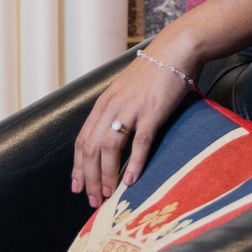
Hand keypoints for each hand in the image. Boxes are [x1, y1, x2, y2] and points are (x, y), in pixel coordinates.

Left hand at [71, 42, 193, 208]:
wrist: (174, 51)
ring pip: (110, 148)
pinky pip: (139, 141)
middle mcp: (111, 107)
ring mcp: (131, 109)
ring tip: (108, 195)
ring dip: (107, 175)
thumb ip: (115, 112)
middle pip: (91, 148)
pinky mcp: (152, 112)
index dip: (78, 167)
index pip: (82, 141)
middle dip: (89, 178)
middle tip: (93, 200)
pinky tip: (131, 180)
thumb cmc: (152, 74)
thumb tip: (110, 139)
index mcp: (103, 104)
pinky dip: (134, 163)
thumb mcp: (124, 92)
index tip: (78, 188)